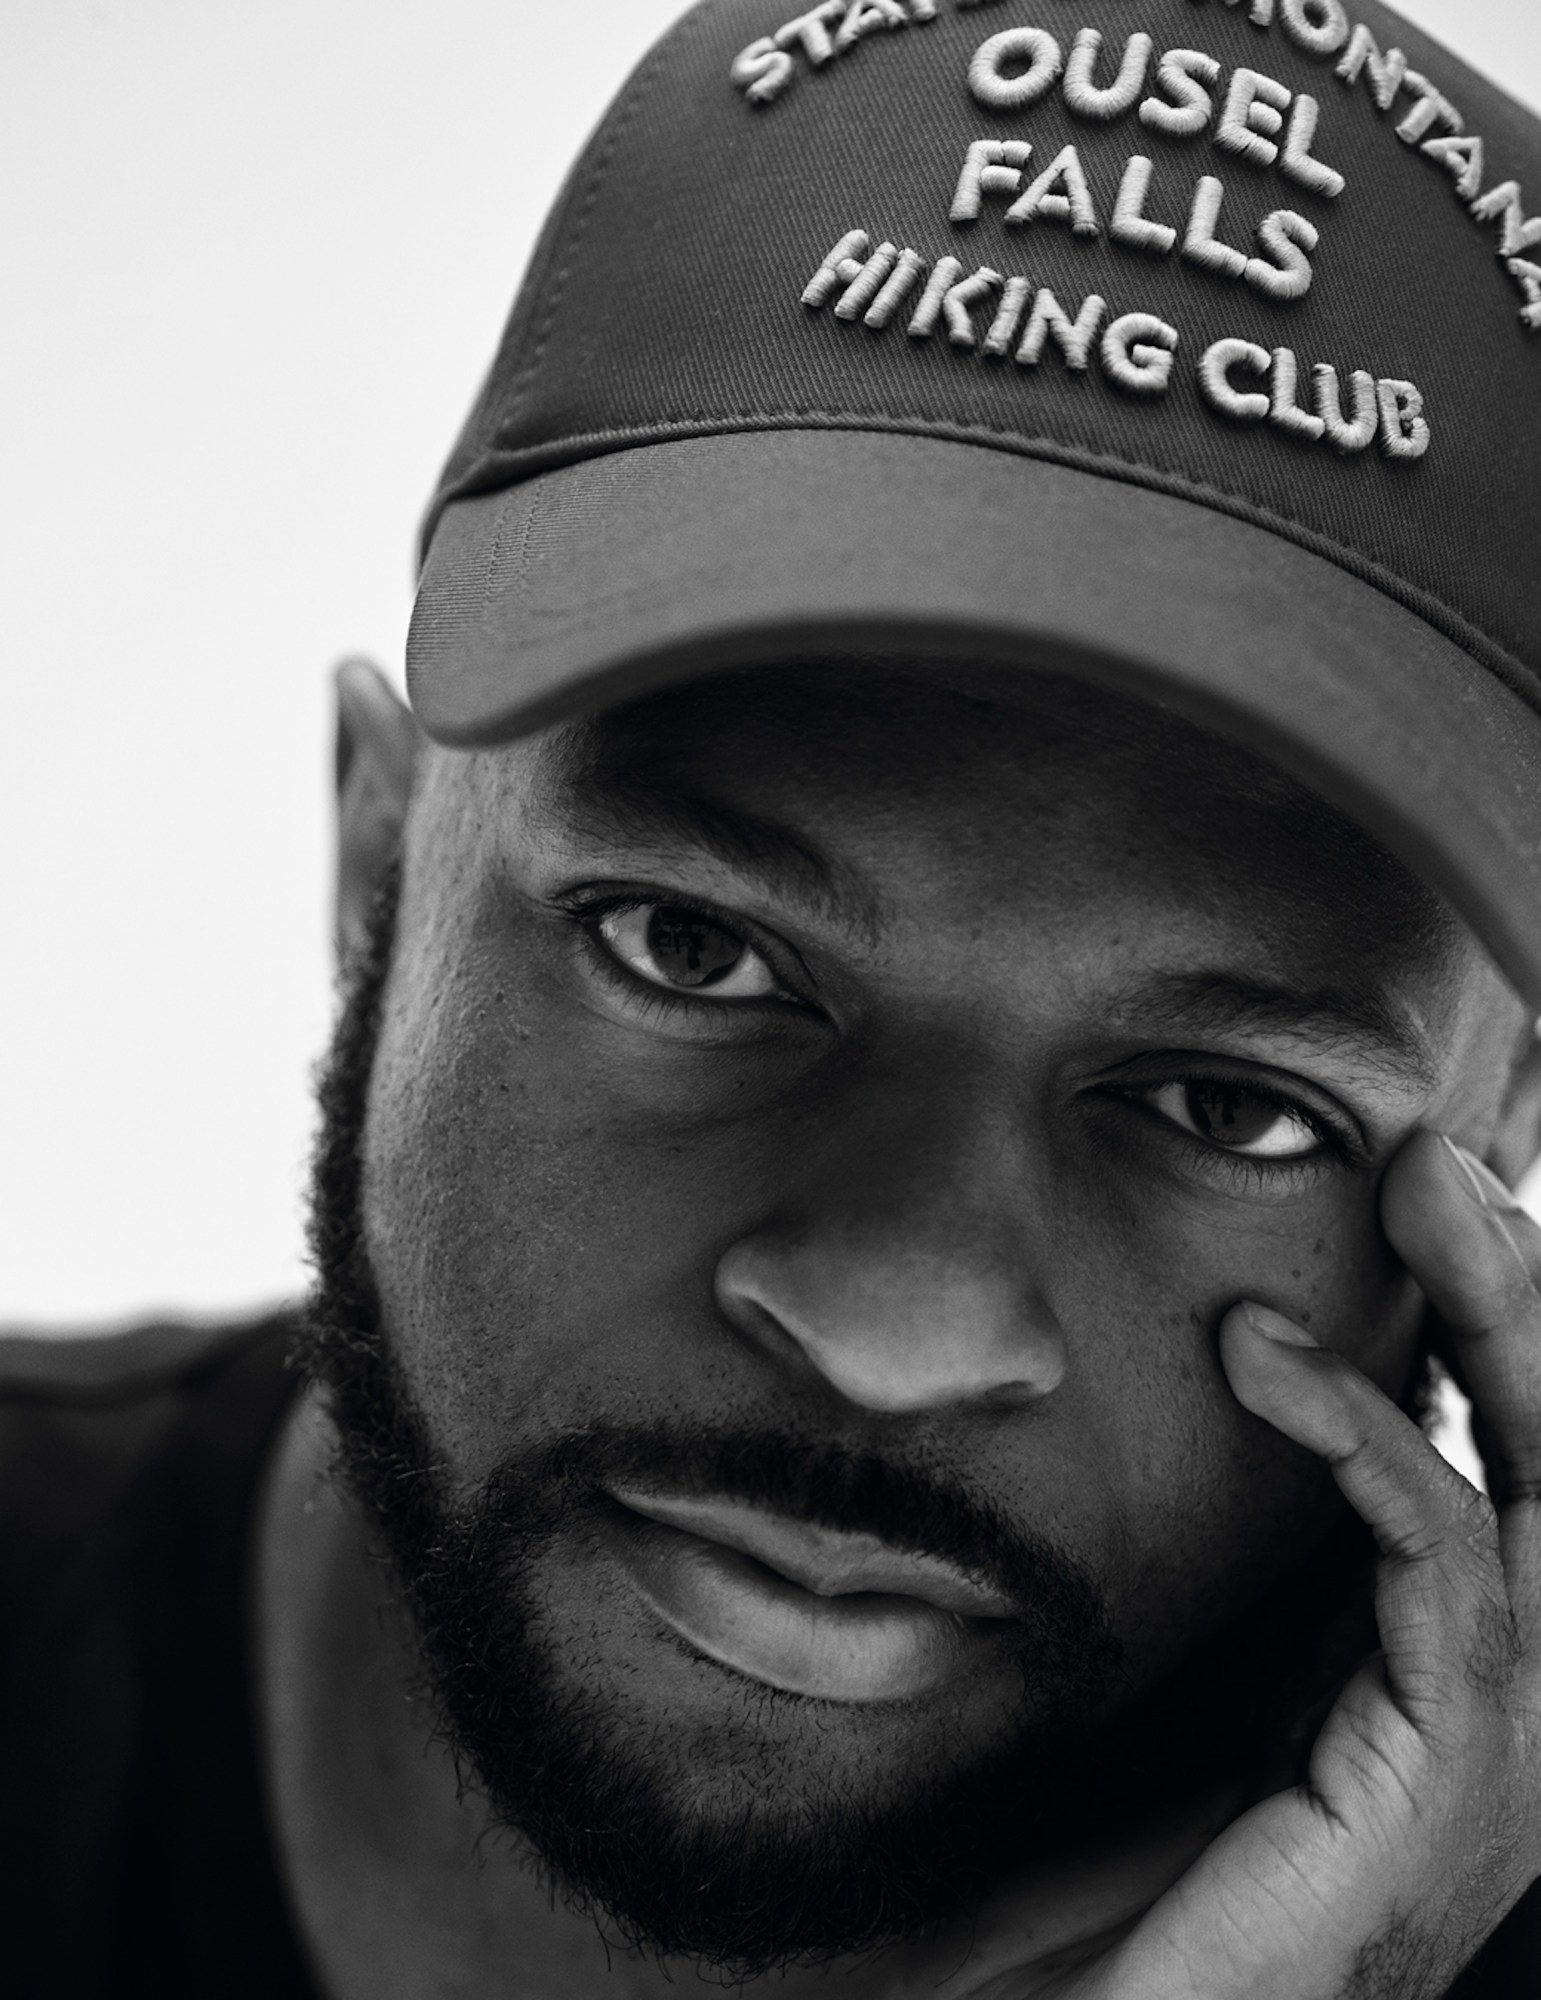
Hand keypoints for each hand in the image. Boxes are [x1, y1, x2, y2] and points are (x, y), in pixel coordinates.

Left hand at [1032, 1128, 1540, 1998]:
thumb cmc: (1141, 1894)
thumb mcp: (1219, 1691)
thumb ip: (1254, 1579)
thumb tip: (1204, 1392)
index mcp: (1458, 1683)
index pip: (1517, 1474)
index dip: (1494, 1336)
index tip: (1425, 1203)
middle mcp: (1514, 1712)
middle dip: (1524, 1298)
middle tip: (1440, 1157)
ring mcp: (1499, 1752)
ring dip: (1496, 1324)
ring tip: (1420, 1190)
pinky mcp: (1440, 1778)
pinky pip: (1449, 1568)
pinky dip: (1375, 1441)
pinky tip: (1271, 1360)